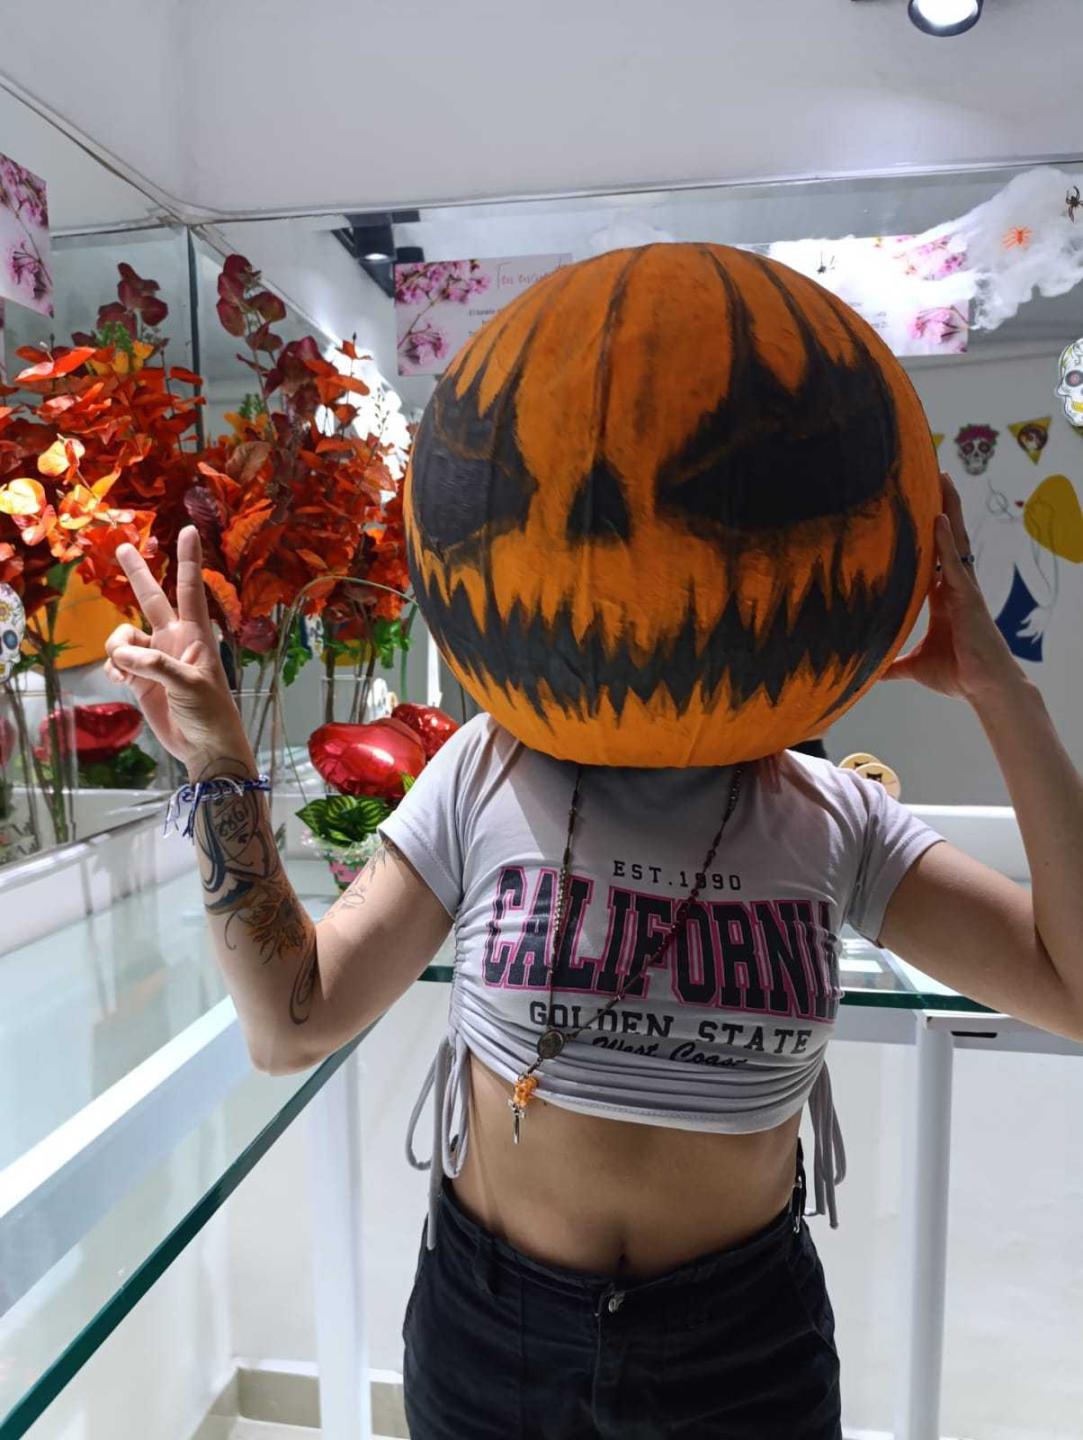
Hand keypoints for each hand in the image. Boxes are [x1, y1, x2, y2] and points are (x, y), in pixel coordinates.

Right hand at [105, 526, 253, 775]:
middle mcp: (173, 640)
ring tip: (128, 672)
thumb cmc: (210, 713)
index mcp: (195, 635)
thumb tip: (124, 654)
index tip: (189, 530)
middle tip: (123, 547)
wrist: (204, 747)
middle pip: (151, 599)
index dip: (189, 560)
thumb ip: (157, 666)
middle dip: (137, 574)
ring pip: (123, 636)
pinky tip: (123, 683)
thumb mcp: (190, 685)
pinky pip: (116, 662)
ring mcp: (155, 659)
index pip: (190, 589)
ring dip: (118, 649)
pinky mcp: (140, 679)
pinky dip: (114, 669)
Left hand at [883, 473, 1026, 702]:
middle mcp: (953, 586)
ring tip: (942, 478)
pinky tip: (938, 519)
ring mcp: (963, 589)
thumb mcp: (913, 666)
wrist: (982, 689)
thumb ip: (891, 664)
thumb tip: (865, 673)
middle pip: (946, 537)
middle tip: (932, 473)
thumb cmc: (955, 674)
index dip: (925, 529)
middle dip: (940, 505)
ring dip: (947, 509)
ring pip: (954, 541)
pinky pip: (955, 563)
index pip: (931, 554)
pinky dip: (945, 542)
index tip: (914, 503)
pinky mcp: (969, 598)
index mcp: (941, 595)